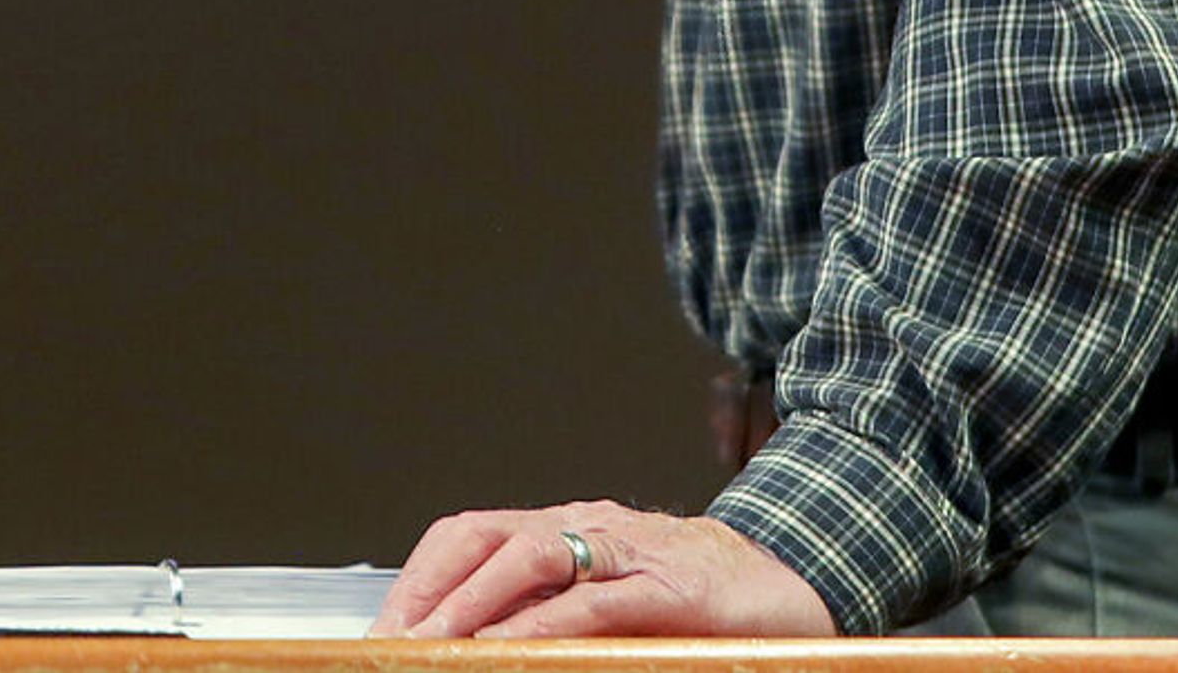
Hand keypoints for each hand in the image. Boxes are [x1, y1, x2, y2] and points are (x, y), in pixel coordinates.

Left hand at [368, 499, 834, 639]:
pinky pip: (596, 599)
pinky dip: (549, 624)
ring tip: (435, 646)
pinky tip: (516, 647)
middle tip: (392, 643)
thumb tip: (484, 649)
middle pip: (484, 538)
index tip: (382, 631)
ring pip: (530, 558)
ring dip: (473, 606)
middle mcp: (588, 528)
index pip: (469, 536)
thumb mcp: (612, 602)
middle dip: (428, 592)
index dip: (418, 580)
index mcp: (566, 529)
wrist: (796, 579)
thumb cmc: (699, 601)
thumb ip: (552, 616)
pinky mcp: (670, 587)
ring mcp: (629, 551)